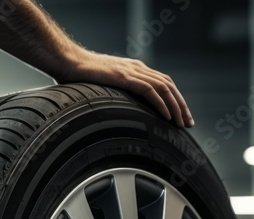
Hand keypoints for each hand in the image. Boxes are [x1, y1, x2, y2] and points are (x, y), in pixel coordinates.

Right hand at [57, 50, 193, 127]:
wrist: (66, 60)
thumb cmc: (77, 75)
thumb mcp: (101, 85)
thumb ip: (112, 94)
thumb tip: (115, 111)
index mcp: (133, 69)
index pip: (162, 84)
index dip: (174, 100)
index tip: (179, 117)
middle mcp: (136, 68)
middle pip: (168, 86)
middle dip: (181, 106)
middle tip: (187, 124)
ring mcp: (131, 71)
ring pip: (163, 88)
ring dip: (175, 107)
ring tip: (180, 123)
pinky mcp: (123, 77)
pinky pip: (149, 91)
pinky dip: (161, 104)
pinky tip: (166, 116)